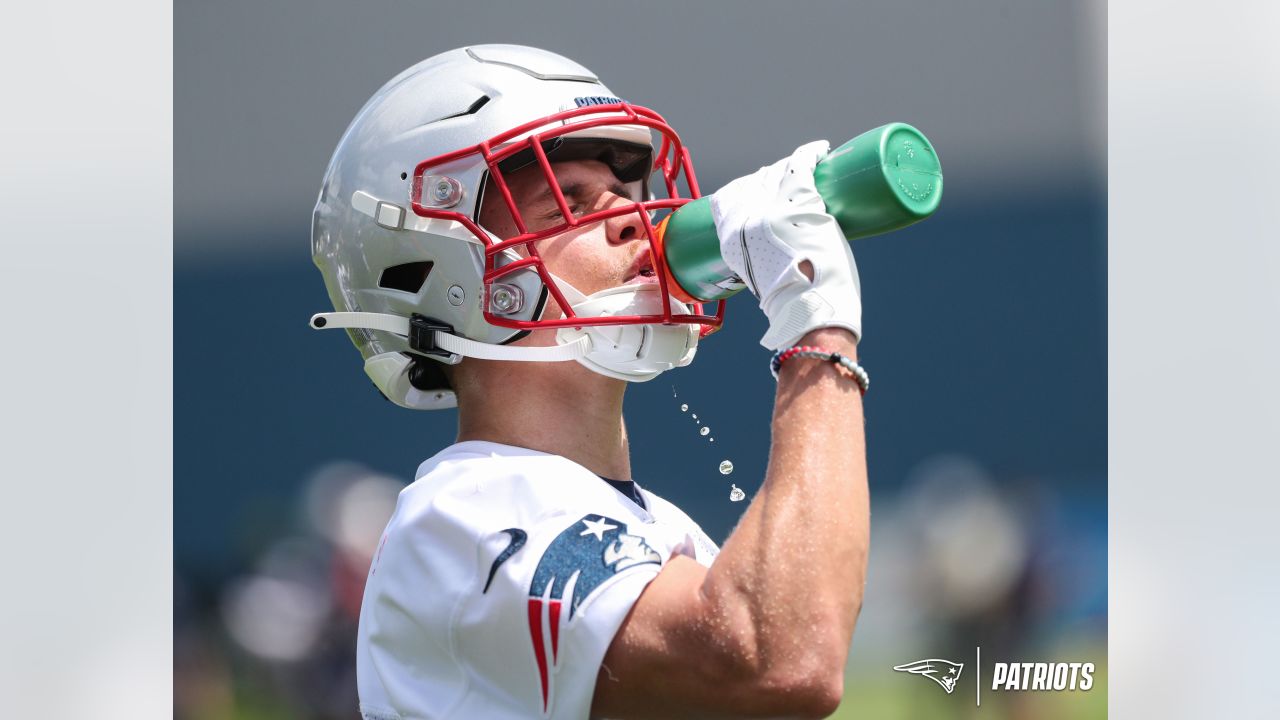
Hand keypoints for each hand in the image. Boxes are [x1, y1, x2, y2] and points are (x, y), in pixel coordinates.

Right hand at [710, 141, 861, 349]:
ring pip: (779, 172)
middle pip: (755, 182)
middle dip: (774, 177)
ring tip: (809, 168)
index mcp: (729, 239)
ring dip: (794, 167)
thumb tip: (777, 249)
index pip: (729, 197)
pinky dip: (813, 153)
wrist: (808, 311)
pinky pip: (802, 164)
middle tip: (794, 179)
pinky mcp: (798, 200)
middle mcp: (744, 219)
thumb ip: (759, 258)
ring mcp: (771, 208)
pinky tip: (822, 150)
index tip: (765, 188)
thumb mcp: (760, 278)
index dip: (748, 189)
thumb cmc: (793, 305)